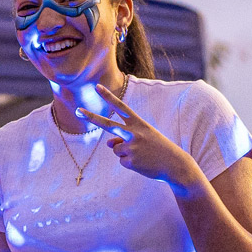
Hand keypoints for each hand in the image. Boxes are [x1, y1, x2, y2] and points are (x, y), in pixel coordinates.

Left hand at [78, 82, 196, 185]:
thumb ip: (124, 137)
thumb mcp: (143, 138)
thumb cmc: (158, 149)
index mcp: (138, 123)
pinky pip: (122, 161)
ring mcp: (130, 147)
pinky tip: (142, 163)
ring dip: (125, 153)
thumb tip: (108, 144)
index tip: (97, 87)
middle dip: (91, 117)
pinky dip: (130, 164)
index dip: (108, 97)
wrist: (174, 164)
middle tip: (77, 111)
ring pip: (115, 149)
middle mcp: (133, 133)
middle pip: (108, 124)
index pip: (121, 107)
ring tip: (142, 155)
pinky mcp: (130, 161)